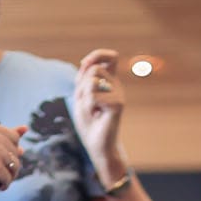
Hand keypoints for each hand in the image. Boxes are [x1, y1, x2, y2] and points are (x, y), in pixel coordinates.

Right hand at [0, 112, 27, 195]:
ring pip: (14, 165)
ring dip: (11, 174)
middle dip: (12, 162)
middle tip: (5, 172)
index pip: (11, 134)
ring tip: (3, 180)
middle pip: (15, 150)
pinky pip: (8, 178)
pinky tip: (1, 187)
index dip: (13, 146)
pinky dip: (5, 184)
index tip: (12, 155)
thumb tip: (22, 150)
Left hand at [72, 49, 124, 173]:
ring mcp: (119, 94)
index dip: (97, 55)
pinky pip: (94, 96)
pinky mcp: (118, 104)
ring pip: (92, 81)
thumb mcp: (81, 95)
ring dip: (85, 97)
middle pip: (94, 69)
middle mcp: (117, 85)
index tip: (84, 65)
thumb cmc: (89, 122)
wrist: (97, 145)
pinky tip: (96, 116)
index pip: (110, 57)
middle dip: (82, 86)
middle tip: (88, 104)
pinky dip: (89, 107)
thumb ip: (83, 77)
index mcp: (110, 81)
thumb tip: (86, 62)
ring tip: (93, 111)